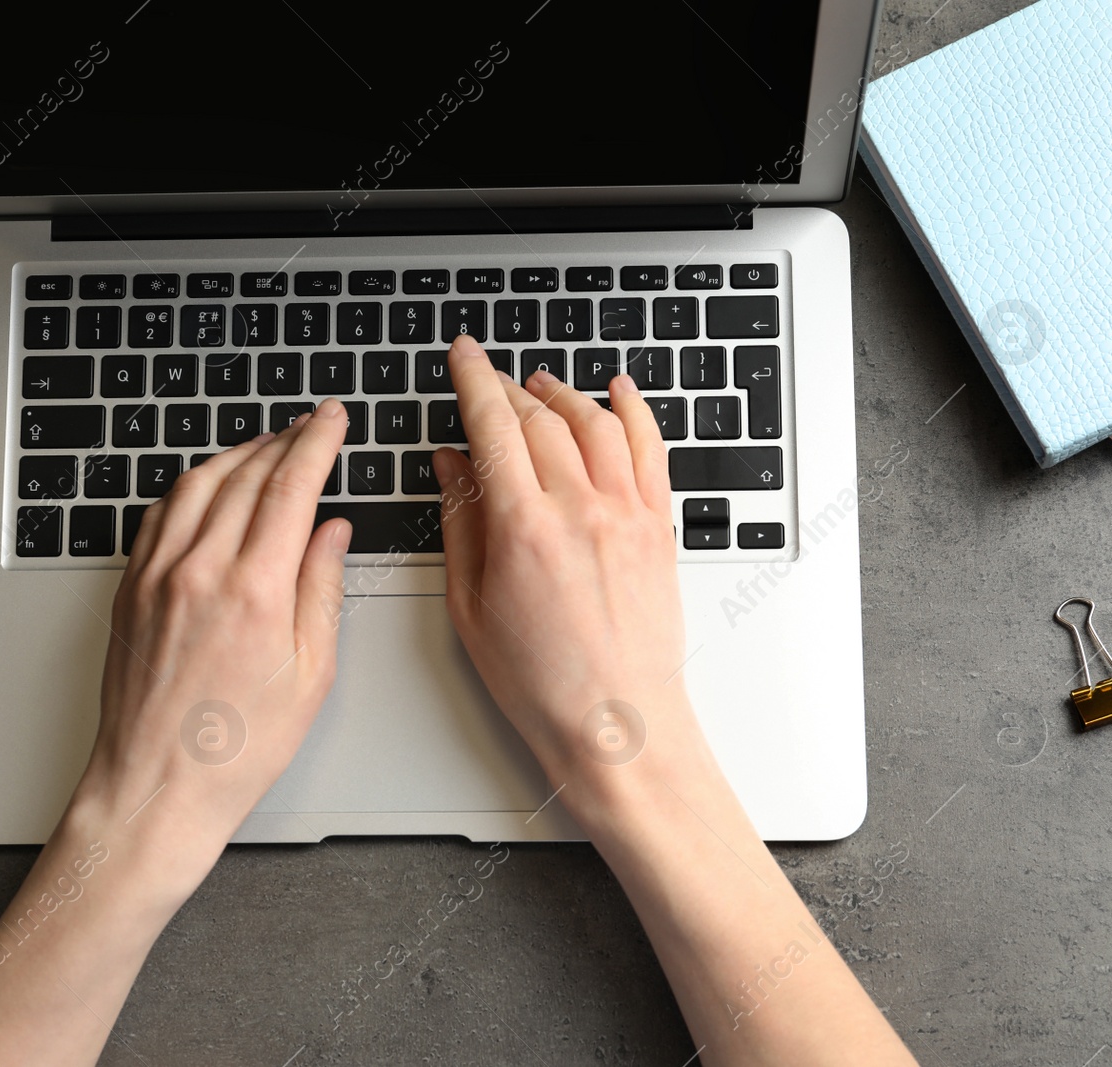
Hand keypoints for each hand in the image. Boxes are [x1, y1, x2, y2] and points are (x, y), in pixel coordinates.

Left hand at [80, 399, 350, 848]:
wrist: (156, 789)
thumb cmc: (236, 750)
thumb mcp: (310, 675)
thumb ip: (321, 589)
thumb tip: (331, 531)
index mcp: (253, 591)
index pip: (290, 486)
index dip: (316, 442)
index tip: (332, 419)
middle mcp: (198, 571)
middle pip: (246, 474)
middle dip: (284, 439)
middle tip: (310, 425)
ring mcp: (156, 576)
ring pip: (198, 483)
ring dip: (237, 453)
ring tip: (267, 446)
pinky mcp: (130, 589)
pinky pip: (160, 514)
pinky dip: (191, 485)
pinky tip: (209, 486)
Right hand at [434, 335, 687, 789]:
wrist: (617, 726)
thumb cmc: (542, 684)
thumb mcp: (470, 607)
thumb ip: (460, 524)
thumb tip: (452, 464)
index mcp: (523, 529)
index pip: (494, 426)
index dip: (474, 379)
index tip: (463, 355)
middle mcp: (580, 510)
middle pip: (540, 418)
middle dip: (509, 387)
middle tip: (489, 377)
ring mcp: (627, 515)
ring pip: (595, 422)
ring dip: (563, 392)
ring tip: (541, 384)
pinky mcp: (659, 528)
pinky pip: (650, 448)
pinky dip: (634, 410)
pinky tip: (619, 391)